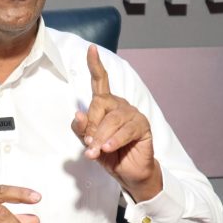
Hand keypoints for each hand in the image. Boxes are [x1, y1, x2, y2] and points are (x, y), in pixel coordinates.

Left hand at [70, 45, 162, 201]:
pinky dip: (114, 140)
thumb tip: (79, 113)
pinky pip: (125, 130)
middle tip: (89, 144)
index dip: (95, 65)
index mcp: (106, 105)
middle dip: (92, 126)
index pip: (100, 81)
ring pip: (112, 119)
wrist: (128, 173)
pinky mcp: (143, 126)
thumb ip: (82, 129)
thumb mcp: (89, 143)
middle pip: (100, 104)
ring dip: (101, 137)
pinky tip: (108, 149)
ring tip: (96, 151)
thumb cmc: (109, 155)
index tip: (91, 49)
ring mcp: (133, 114)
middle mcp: (120, 105)